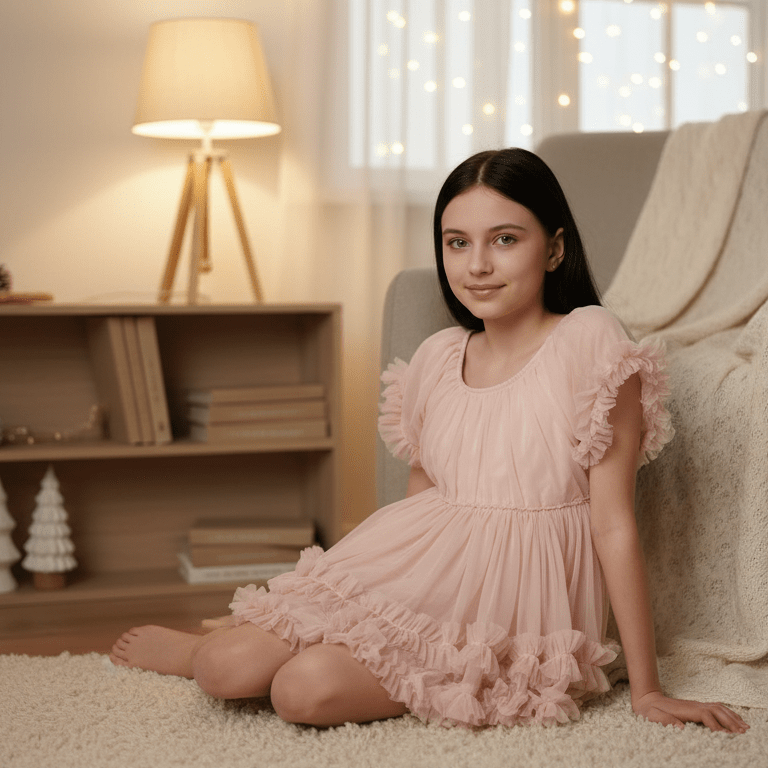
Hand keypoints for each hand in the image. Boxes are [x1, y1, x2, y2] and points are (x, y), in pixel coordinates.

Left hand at [632, 690, 748, 733]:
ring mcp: (696, 704)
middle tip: (743, 734)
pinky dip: (728, 713)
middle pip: (716, 710)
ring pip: (719, 708)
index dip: (716, 725)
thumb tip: (681, 728)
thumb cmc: (649, 711)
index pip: (705, 715)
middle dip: (730, 721)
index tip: (725, 736)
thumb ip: (665, 721)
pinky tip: (735, 720)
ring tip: (744, 728)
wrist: (646, 699)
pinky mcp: (697, 707)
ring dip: (732, 717)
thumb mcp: (652, 716)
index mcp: (685, 709)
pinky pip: (716, 708)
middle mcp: (693, 705)